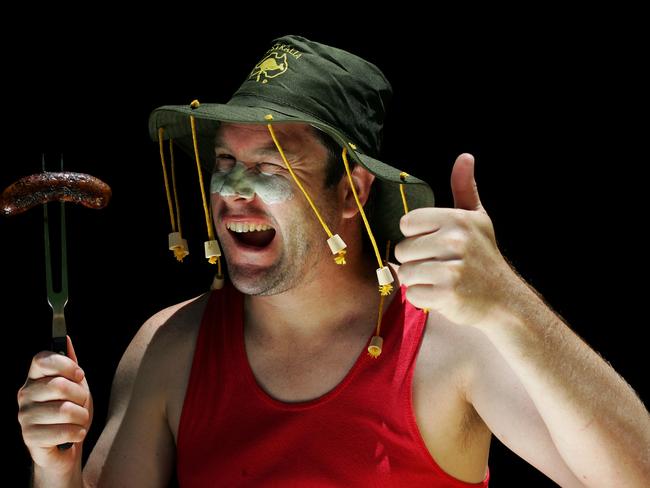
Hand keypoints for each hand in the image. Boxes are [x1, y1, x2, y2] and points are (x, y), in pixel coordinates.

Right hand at [17, 336, 92, 473]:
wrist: (69, 444)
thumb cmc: (73, 410)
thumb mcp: (76, 384)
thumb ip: (70, 364)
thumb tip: (66, 339)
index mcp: (35, 377)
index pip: (42, 359)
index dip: (65, 365)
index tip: (79, 375)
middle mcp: (25, 394)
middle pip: (59, 385)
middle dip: (81, 396)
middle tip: (82, 403)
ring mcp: (25, 416)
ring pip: (65, 410)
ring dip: (82, 417)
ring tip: (79, 421)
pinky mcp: (30, 438)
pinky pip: (63, 431)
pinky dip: (77, 433)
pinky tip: (75, 434)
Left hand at [394, 153, 515, 326]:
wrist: (504, 300)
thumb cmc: (483, 257)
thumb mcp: (477, 219)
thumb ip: (464, 188)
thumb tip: (465, 157)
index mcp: (457, 219)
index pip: (407, 223)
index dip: (416, 236)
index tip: (435, 244)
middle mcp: (456, 240)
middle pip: (403, 250)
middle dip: (415, 261)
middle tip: (439, 266)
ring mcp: (452, 268)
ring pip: (405, 272)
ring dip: (418, 281)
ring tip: (440, 280)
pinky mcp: (448, 293)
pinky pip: (413, 293)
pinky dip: (423, 299)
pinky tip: (442, 295)